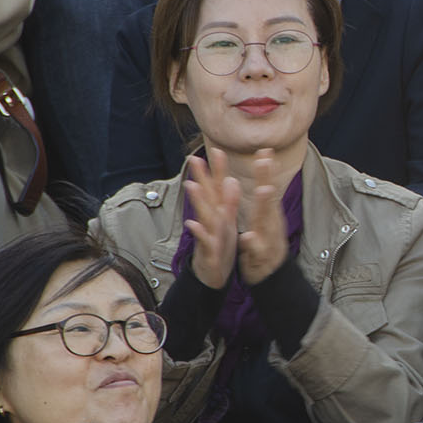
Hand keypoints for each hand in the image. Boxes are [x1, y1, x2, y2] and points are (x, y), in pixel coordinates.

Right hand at [182, 149, 240, 289]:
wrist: (212, 274)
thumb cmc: (220, 245)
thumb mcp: (227, 222)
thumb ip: (228, 201)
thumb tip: (230, 179)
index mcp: (218, 213)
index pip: (217, 187)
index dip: (217, 169)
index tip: (217, 148)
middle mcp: (210, 220)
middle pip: (206, 196)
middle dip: (201, 177)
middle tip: (194, 158)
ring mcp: (207, 234)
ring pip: (203, 216)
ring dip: (197, 201)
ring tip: (191, 185)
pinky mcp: (208, 251)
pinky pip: (204, 241)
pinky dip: (199, 233)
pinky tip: (192, 224)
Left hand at [235, 150, 289, 284]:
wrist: (273, 278)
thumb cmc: (265, 247)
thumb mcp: (266, 222)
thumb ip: (266, 201)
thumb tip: (266, 178)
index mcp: (268, 215)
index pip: (268, 187)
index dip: (266, 169)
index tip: (264, 149)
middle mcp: (271, 224)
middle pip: (269, 198)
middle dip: (267, 178)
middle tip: (264, 159)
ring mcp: (269, 239)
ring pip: (267, 221)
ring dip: (266, 205)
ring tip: (263, 190)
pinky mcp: (261, 257)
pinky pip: (256, 250)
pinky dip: (253, 243)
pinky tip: (247, 236)